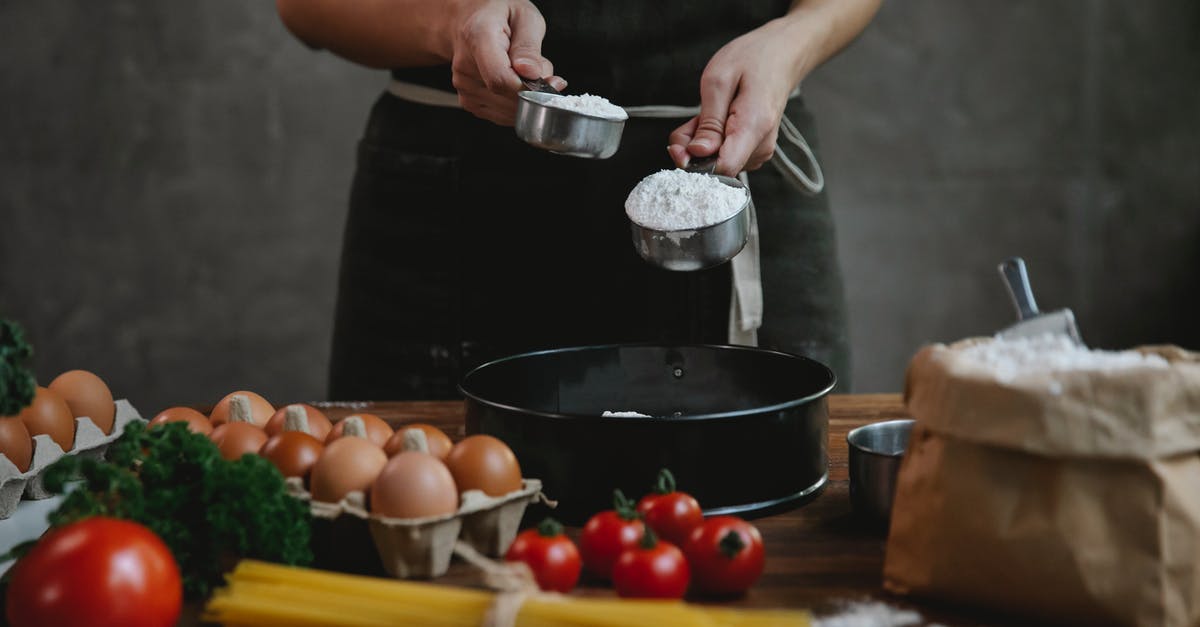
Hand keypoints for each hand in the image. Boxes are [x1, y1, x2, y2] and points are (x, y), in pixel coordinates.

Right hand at [448, 0, 565, 125]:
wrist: (470, 19)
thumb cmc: (499, 15)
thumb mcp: (524, 16)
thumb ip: (529, 46)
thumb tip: (531, 74)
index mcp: (477, 38)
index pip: (501, 79)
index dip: (529, 88)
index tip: (549, 81)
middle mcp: (465, 66)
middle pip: (507, 97)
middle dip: (534, 91)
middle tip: (540, 69)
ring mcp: (464, 87)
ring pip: (507, 110)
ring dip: (526, 98)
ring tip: (524, 72)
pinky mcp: (468, 101)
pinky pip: (502, 114)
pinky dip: (516, 104)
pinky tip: (515, 83)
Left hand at [668, 17, 813, 175]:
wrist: (781, 55)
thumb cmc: (753, 59)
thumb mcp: (719, 80)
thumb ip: (708, 122)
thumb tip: (697, 153)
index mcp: (754, 127)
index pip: (723, 168)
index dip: (696, 162)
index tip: (682, 145)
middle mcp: (760, 146)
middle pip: (715, 168)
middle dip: (693, 148)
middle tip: (694, 117)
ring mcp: (759, 151)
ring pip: (716, 163)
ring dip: (701, 142)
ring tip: (709, 113)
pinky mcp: (754, 151)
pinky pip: (724, 156)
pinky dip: (711, 141)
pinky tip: (715, 120)